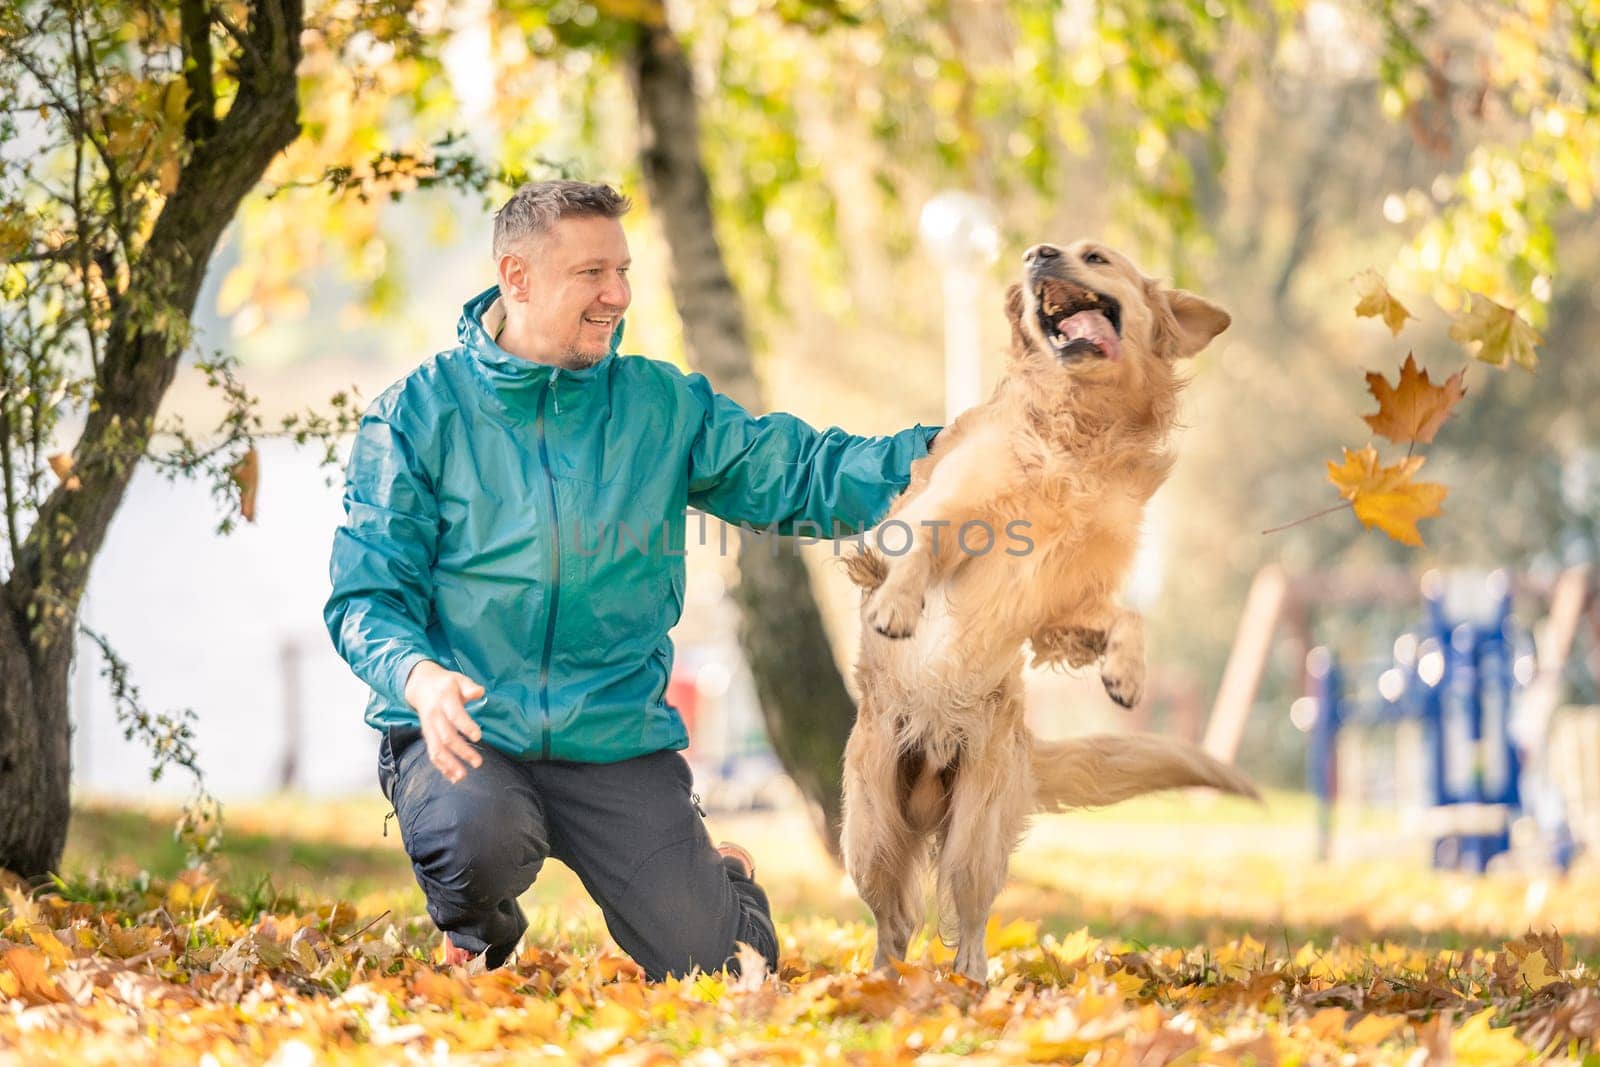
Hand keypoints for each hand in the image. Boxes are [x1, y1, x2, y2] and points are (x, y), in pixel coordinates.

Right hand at [403, 660, 485, 782]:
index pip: (455, 716)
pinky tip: (453, 777)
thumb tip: (480, 692)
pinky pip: (432, 753)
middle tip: (478, 763)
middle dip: (462, 751)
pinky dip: (442, 767)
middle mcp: (435, 716)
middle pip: (446, 737)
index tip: (478, 737)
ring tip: (462, 776)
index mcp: (444, 700)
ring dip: (449, 765)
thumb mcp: (458, 679)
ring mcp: (429, 728)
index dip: (466, 726)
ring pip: (437, 749)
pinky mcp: (427, 736)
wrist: (420, 685)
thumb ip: (469, 687)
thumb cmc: (446, 684)